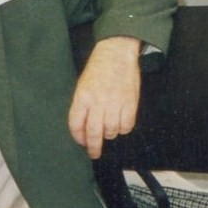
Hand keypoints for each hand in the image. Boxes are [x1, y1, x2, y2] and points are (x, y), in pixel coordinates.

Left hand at [68, 35, 142, 158]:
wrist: (116, 54)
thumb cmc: (97, 70)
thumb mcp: (82, 85)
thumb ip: (82, 106)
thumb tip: (83, 129)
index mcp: (82, 97)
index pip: (76, 125)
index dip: (78, 137)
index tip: (81, 142)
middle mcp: (98, 102)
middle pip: (94, 133)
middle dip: (93, 147)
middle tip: (94, 153)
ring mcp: (115, 104)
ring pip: (111, 132)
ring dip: (109, 134)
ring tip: (107, 128)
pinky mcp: (130, 104)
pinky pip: (126, 126)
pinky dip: (123, 128)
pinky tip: (119, 122)